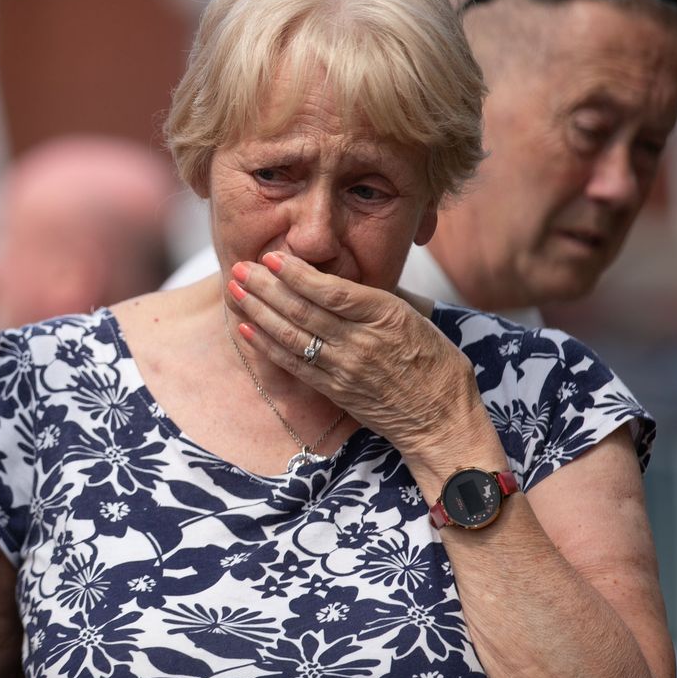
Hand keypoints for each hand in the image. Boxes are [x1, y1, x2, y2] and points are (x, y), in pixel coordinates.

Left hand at [226, 253, 484, 474]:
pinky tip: (248, 328)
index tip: (270, 256)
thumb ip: (373, 301)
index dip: (295, 272)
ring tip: (235, 291)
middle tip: (239, 267)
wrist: (442, 421)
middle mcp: (362, 341)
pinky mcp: (335, 391)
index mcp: (386, 315)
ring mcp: (345, 368)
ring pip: (292, 335)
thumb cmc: (436, 365)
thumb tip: (333, 280)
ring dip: (258, 311)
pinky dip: (267, 346)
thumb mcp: (414, 319)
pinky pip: (294, 365)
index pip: (331, 289)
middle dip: (265, 286)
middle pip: (303, 309)